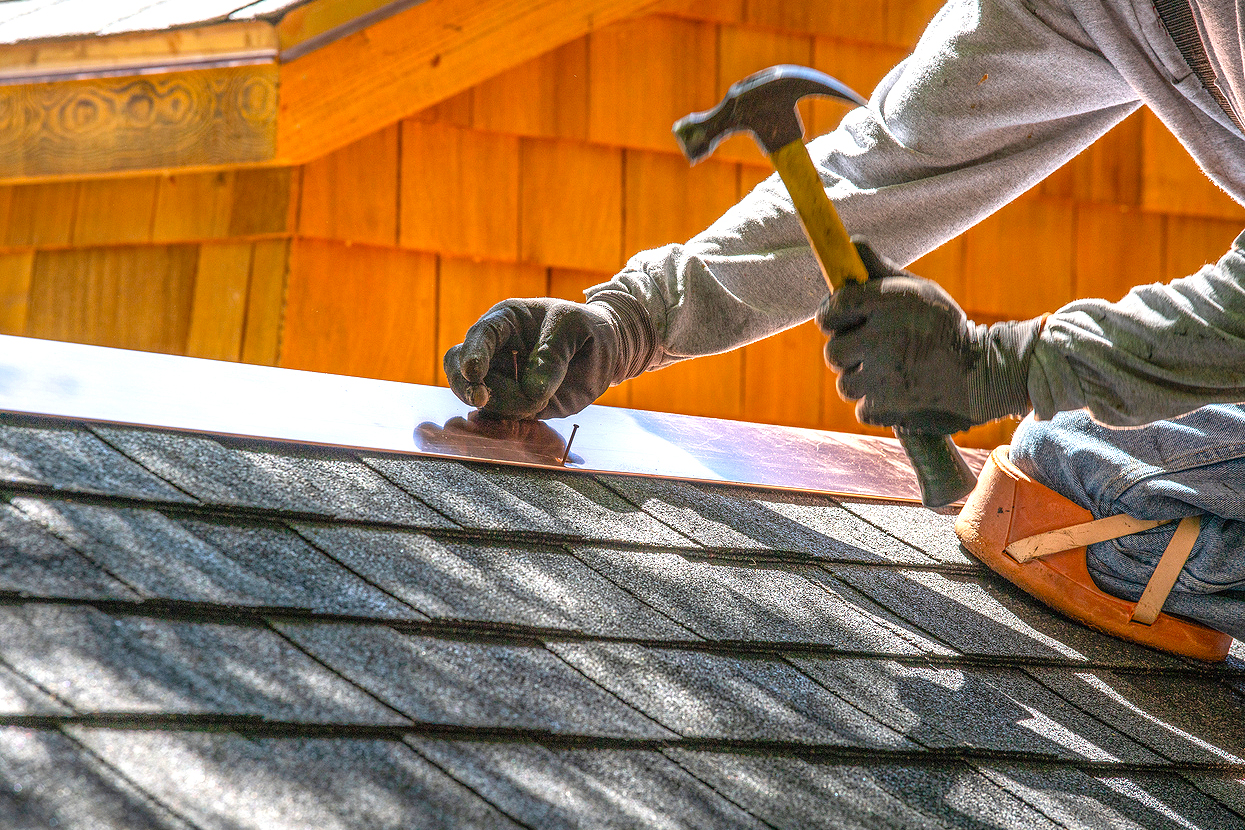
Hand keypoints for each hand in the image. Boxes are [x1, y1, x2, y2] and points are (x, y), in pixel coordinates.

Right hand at [444, 293, 653, 419]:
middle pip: (459, 367)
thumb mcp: (575, 328)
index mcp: (506, 321)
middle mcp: (496, 350)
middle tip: (481, 399)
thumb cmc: (586, 328)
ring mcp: (502, 379)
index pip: (480, 335)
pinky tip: (531, 412)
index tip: (474, 372)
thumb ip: (553, 355)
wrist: (605, 350)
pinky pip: (498, 417)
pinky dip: (508, 420)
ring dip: (505, 405)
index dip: (473, 353)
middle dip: (465, 385)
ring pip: (480, 398)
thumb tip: (532, 391)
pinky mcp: (513, 403)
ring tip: (541, 400)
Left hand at [816, 241, 1044, 433]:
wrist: (985, 374)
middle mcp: (882, 337)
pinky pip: (862, 408)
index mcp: (889, 303)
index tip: (837, 321)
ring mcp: (883, 375)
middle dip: (847, 353)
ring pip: (845, 383)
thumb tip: (851, 244)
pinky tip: (900, 393)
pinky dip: (877, 405)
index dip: (832, 315)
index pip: (836, 306)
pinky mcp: (887, 406)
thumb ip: (881, 272)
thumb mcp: (920, 292)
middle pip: (833, 351)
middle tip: (871, 352)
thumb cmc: (945, 328)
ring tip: (892, 373)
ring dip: (862, 381)